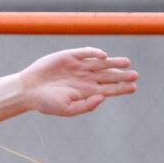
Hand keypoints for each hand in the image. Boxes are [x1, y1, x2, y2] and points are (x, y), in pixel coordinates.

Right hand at [19, 47, 137, 117]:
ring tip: (127, 63)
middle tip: (135, 75)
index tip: (134, 88)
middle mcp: (84, 78)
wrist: (28, 91)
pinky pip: (85, 52)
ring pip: (100, 63)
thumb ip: (87, 105)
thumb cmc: (46, 103)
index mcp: (86, 92)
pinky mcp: (69, 56)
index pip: (108, 89)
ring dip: (113, 63)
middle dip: (122, 75)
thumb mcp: (68, 109)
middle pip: (107, 76)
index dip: (121, 88)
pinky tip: (103, 56)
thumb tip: (104, 97)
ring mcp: (77, 66)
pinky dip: (94, 53)